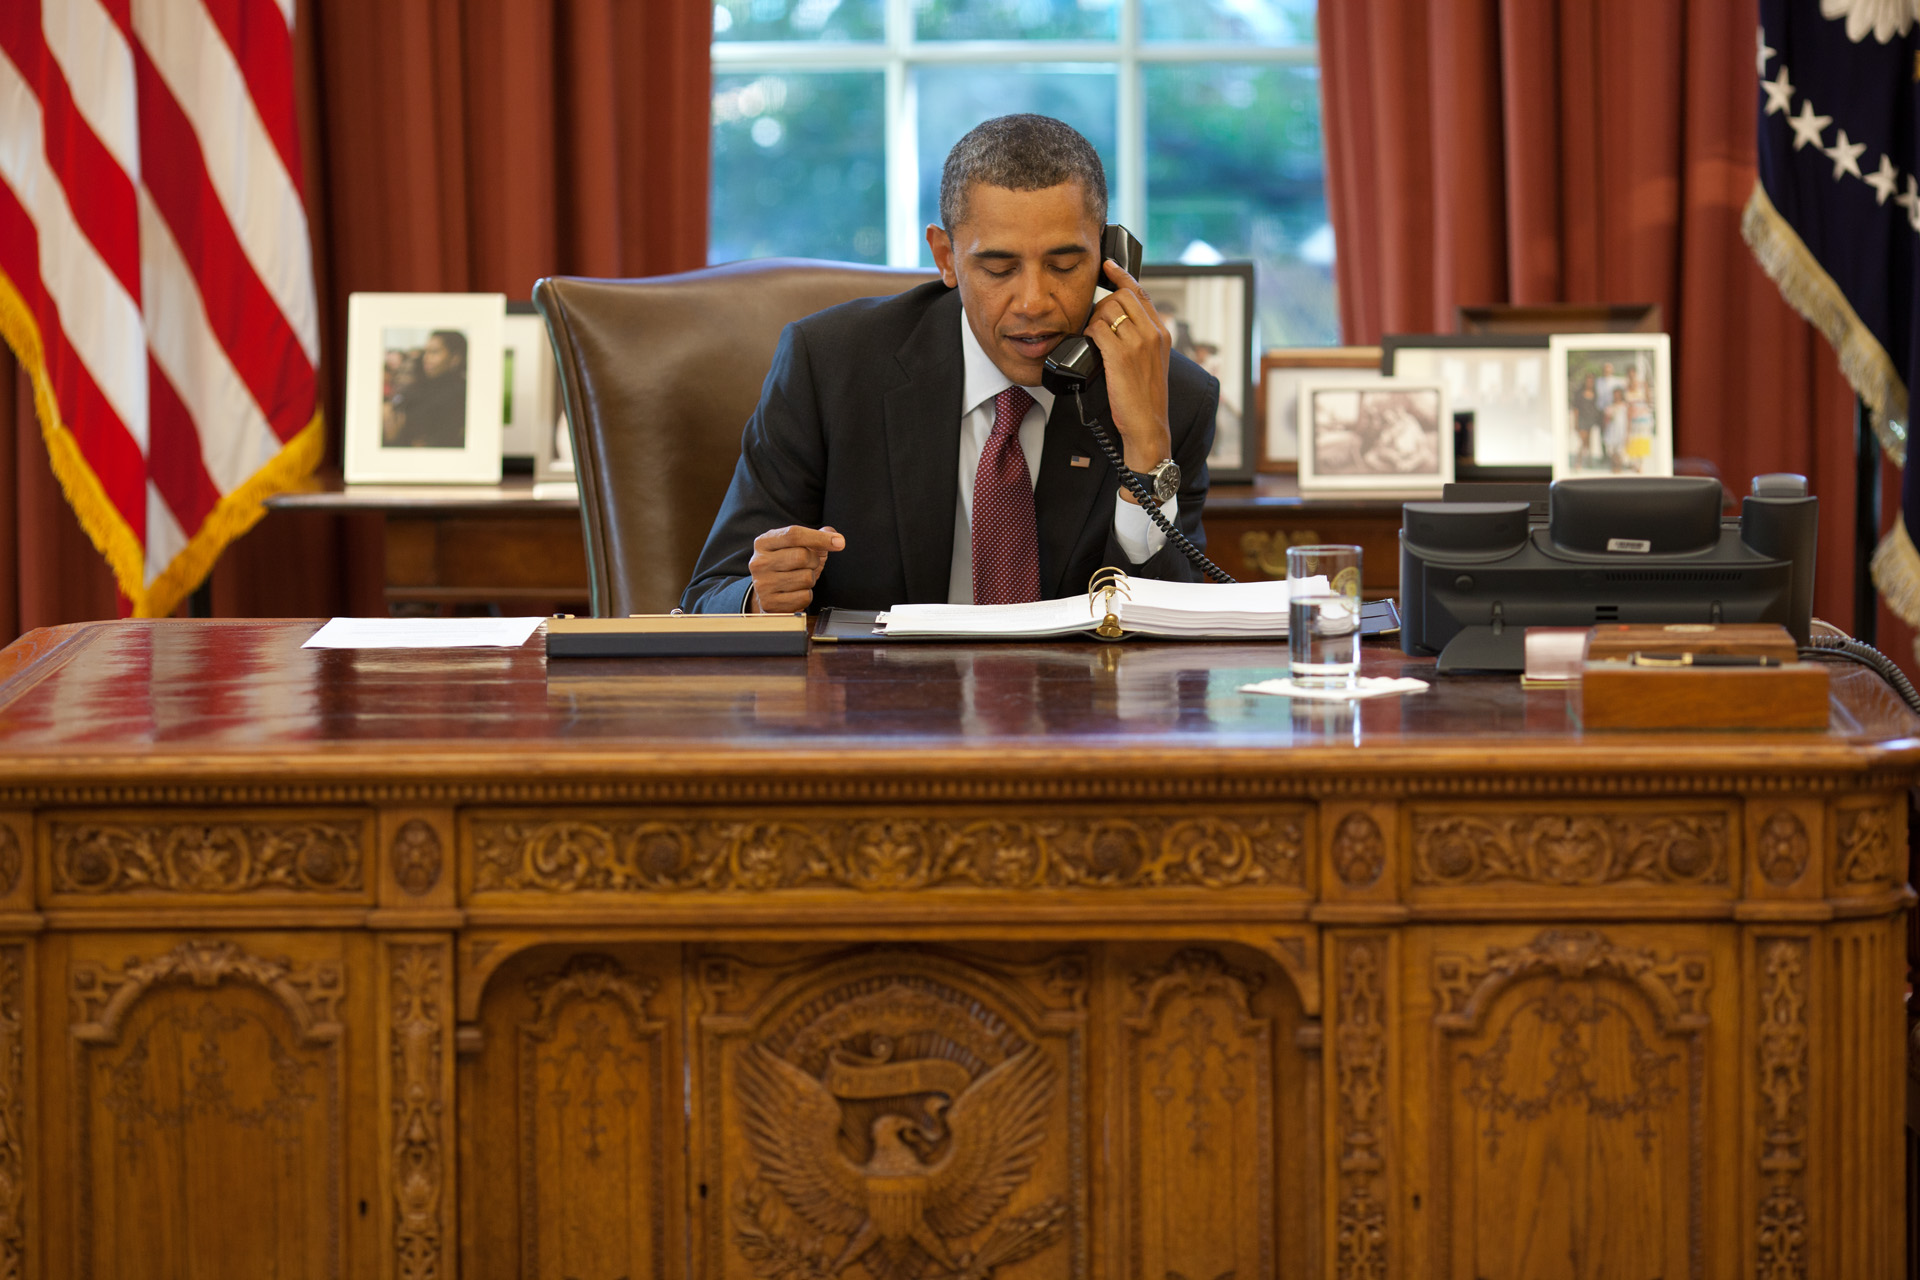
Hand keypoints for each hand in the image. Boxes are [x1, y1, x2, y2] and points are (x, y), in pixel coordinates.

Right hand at [747, 525, 843, 612]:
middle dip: (814, 561)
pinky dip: (806, 595)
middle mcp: (759, 562)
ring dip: (810, 579)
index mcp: (763, 542)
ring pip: (806, 578)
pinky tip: (795, 592)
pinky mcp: (770, 604)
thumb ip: (816, 536)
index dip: (819, 537)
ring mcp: (763, 584)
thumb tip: (835, 538)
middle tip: (808, 565)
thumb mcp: (797, 546)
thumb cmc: (786, 565)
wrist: (767, 592)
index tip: (839, 542)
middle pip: (802, 556)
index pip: (794, 534)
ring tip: (798, 579)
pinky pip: (804, 597)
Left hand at [1084, 259, 1172, 481]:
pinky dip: (1089, 332)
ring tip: (1093, 337)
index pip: (1141, 293)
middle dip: (1102, 304)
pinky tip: (1090, 343)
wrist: (1148, 425)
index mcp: (1162, 332)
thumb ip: (1141, 339)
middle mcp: (1153, 332)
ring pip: (1108, 310)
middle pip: (1122, 296)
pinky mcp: (1121, 355)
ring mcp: (1138, 342)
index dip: (1122, 276)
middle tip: (1095, 322)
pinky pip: (1098, 328)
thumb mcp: (1151, 363)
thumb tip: (1116, 323)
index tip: (1109, 266)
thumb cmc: (1145, 398)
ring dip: (1094, 319)